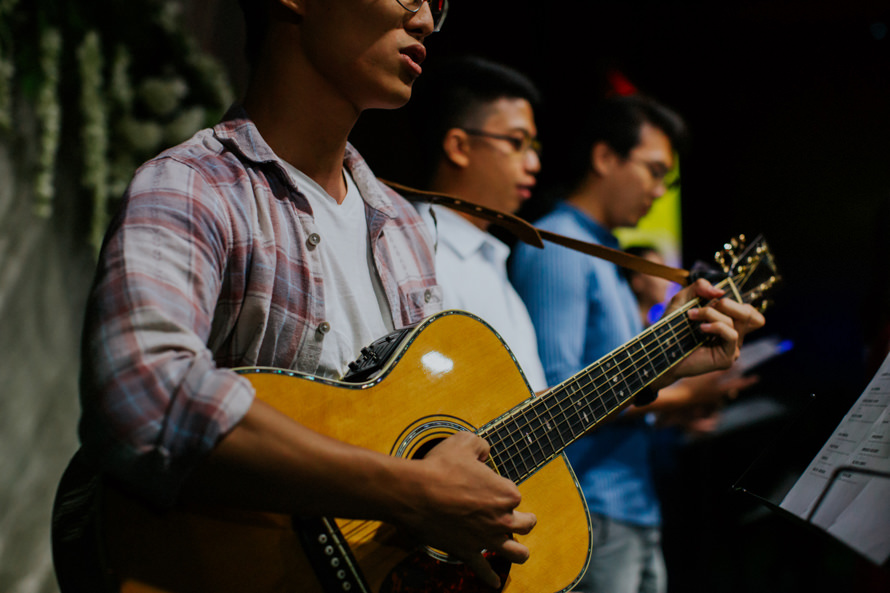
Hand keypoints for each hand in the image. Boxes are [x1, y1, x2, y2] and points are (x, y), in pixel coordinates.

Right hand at [396, 432, 536, 587]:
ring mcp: (486, 538)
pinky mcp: (468, 552)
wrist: (414, 493)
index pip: (514, 494)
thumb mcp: (464, 442)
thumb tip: (485, 452)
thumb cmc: (439, 466)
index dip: (501, 488)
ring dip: (520, 551)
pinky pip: (483, 569)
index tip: (488, 484)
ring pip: (517, 552)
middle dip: (524, 520)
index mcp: (506, 492)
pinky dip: (490, 577)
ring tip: (518, 549)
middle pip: (525, 524)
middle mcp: (502, 519)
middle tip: (519, 517)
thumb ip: (481, 445)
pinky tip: (494, 583)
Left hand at [660, 279, 764, 382]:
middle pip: (749, 313)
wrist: (661, 349)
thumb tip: (720, 291)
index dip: (732, 300)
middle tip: (703, 306)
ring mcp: (731, 347)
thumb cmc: (672, 326)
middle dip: (726, 303)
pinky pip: (732, 335)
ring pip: (736, 321)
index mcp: (728, 322)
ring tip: (691, 316)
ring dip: (711, 313)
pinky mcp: (727, 358)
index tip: (710, 300)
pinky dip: (716, 326)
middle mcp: (733, 334)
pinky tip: (701, 328)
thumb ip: (700, 287)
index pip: (747, 309)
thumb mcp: (683, 299)